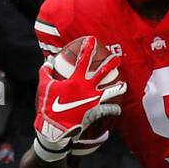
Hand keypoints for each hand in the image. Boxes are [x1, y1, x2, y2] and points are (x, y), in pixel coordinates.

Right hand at [34, 37, 126, 160]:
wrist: (54, 127)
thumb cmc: (48, 106)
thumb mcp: (44, 87)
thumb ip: (46, 72)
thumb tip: (48, 62)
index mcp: (75, 80)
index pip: (83, 60)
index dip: (88, 48)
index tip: (92, 40)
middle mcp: (87, 88)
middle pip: (102, 73)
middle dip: (110, 64)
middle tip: (117, 59)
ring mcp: (92, 100)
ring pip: (110, 91)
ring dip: (118, 87)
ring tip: (124, 84)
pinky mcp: (95, 112)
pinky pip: (108, 110)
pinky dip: (114, 109)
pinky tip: (118, 108)